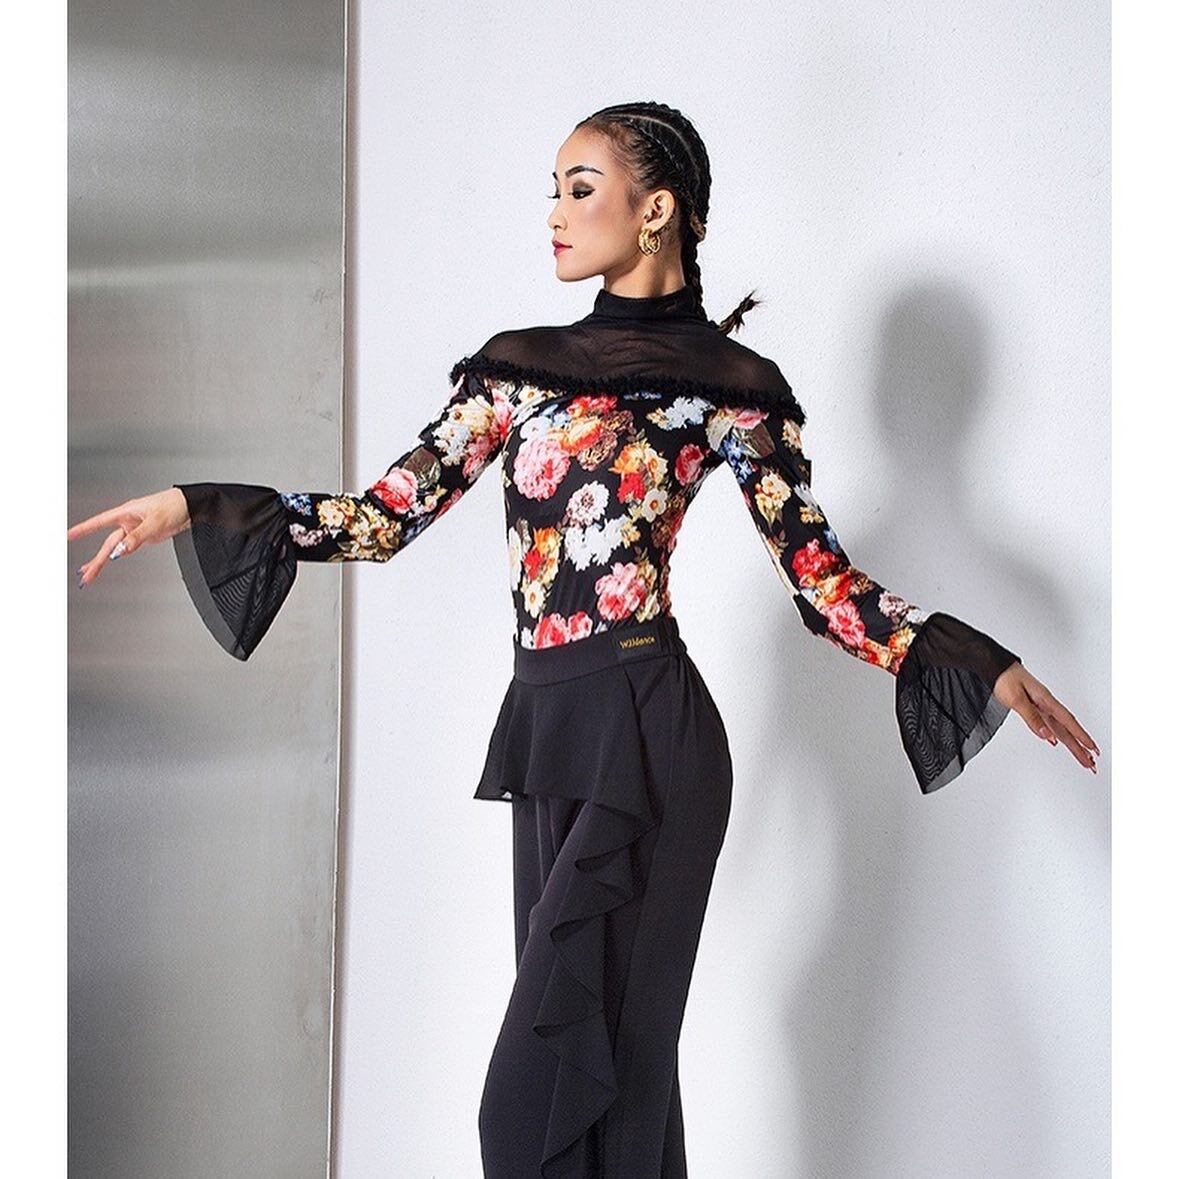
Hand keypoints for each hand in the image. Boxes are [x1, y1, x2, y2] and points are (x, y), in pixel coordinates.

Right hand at [67, 487, 190, 587]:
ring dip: (103, 560)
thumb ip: (136, 538)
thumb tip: (119, 552)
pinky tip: (110, 561)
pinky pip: (127, 548)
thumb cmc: (174, 505)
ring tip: (90, 574)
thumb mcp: (154, 523)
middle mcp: (128, 521)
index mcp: (126, 512)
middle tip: (85, 575)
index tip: (68, 536)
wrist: (192, 506)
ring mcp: (136, 530)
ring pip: (115, 548)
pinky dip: (118, 555)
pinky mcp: (145, 536)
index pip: (99, 523)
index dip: (83, 530)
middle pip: (107, 543)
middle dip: (95, 560)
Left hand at [994, 660, 1099, 772]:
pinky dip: (1055, 734)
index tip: (1092, 749)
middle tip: (1092, 764)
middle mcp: (1046, 704)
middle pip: (1067, 729)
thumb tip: (1047, 736)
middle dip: (1081, 747)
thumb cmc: (1004, 679)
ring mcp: (1041, 706)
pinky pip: (1049, 724)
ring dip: (1072, 744)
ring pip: (1060, 729)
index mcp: (1046, 700)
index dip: (1081, 736)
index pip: (1067, 722)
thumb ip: (1032, 717)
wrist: (995, 667)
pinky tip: (1058, 742)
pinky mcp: (1033, 706)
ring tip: (1083, 758)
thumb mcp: (1016, 699)